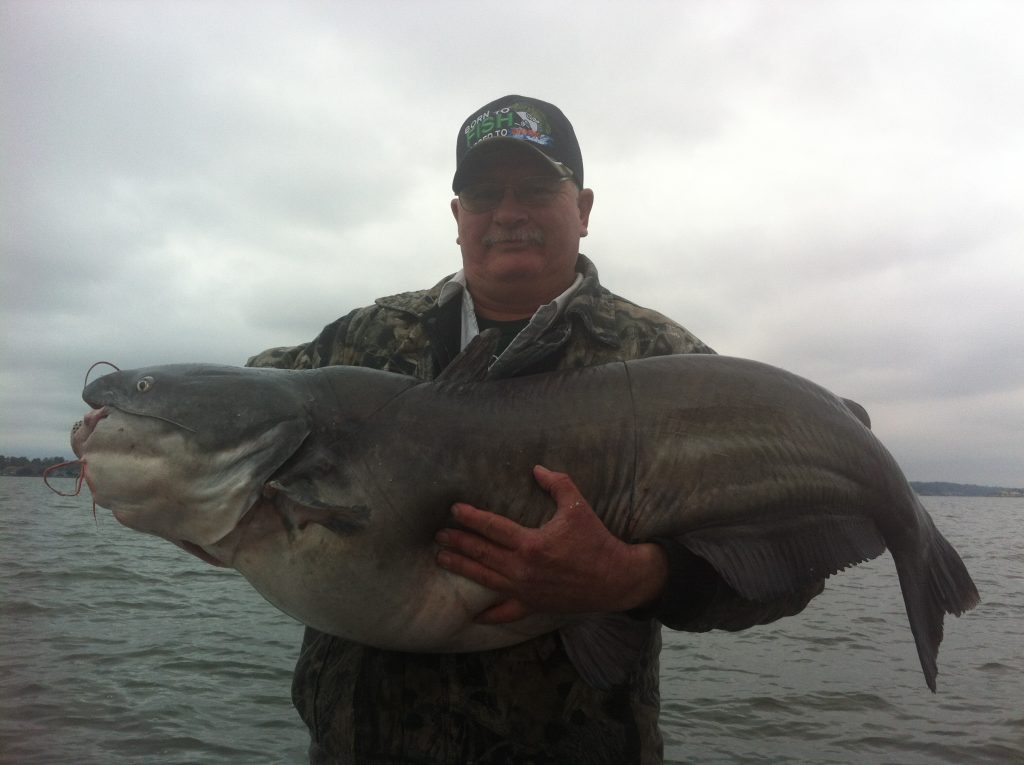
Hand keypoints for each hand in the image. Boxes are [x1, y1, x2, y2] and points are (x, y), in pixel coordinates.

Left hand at [435, 465, 667, 623]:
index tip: (454, 511)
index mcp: (531, 543)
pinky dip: (489, 614)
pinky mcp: (533, 606)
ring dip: (462, 568)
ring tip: (442, 559)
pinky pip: (506, 613)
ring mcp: (525, 590)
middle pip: (482, 553)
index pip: (492, 527)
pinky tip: (472, 615)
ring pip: (485, 579)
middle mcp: (523, 569)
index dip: (471, 518)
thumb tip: (536, 468)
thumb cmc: (596, 540)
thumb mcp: (577, 506)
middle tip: (439, 535)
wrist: (616, 579)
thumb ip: (556, 483)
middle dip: (458, 543)